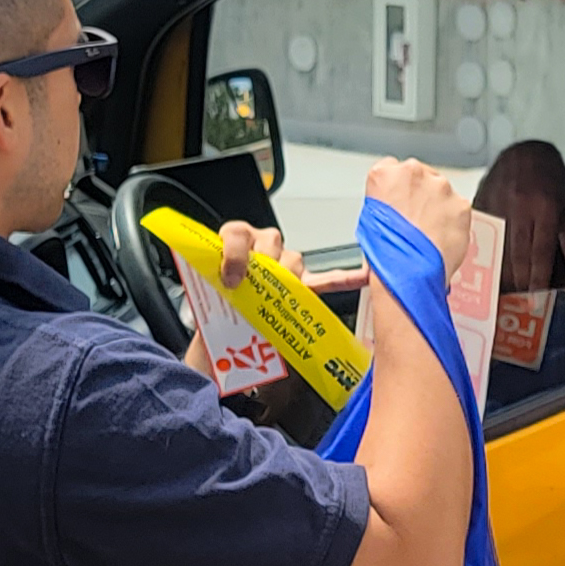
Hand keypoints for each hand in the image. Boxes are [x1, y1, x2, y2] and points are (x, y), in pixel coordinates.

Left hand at [187, 226, 361, 383]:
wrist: (216, 330)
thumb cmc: (210, 310)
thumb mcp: (203, 297)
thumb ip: (210, 293)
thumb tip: (220, 299)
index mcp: (232, 240)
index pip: (235, 235)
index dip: (234, 254)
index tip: (230, 279)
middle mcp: (261, 245)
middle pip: (270, 244)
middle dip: (262, 267)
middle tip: (253, 290)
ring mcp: (283, 262)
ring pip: (292, 261)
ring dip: (285, 279)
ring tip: (275, 300)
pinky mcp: (300, 283)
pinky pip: (324, 279)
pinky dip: (343, 279)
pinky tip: (362, 277)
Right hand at [366, 156, 470, 278]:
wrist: (408, 271)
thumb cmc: (385, 252)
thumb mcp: (369, 220)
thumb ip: (386, 201)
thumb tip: (394, 207)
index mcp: (384, 174)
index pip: (392, 169)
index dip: (398, 188)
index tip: (401, 200)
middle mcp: (413, 173)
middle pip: (420, 176)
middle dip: (420, 194)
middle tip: (416, 220)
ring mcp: (439, 186)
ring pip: (441, 190)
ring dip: (437, 206)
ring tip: (429, 232)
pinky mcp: (460, 202)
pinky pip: (457, 208)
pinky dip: (453, 220)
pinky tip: (442, 237)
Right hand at [473, 140, 564, 292]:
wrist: (525, 151)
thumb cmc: (550, 178)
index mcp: (545, 208)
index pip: (540, 253)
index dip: (537, 278)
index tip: (535, 297)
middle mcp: (520, 206)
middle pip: (516, 254)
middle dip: (519, 280)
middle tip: (520, 299)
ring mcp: (498, 203)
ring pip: (496, 247)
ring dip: (500, 270)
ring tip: (504, 288)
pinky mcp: (482, 202)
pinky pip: (482, 234)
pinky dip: (485, 251)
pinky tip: (487, 264)